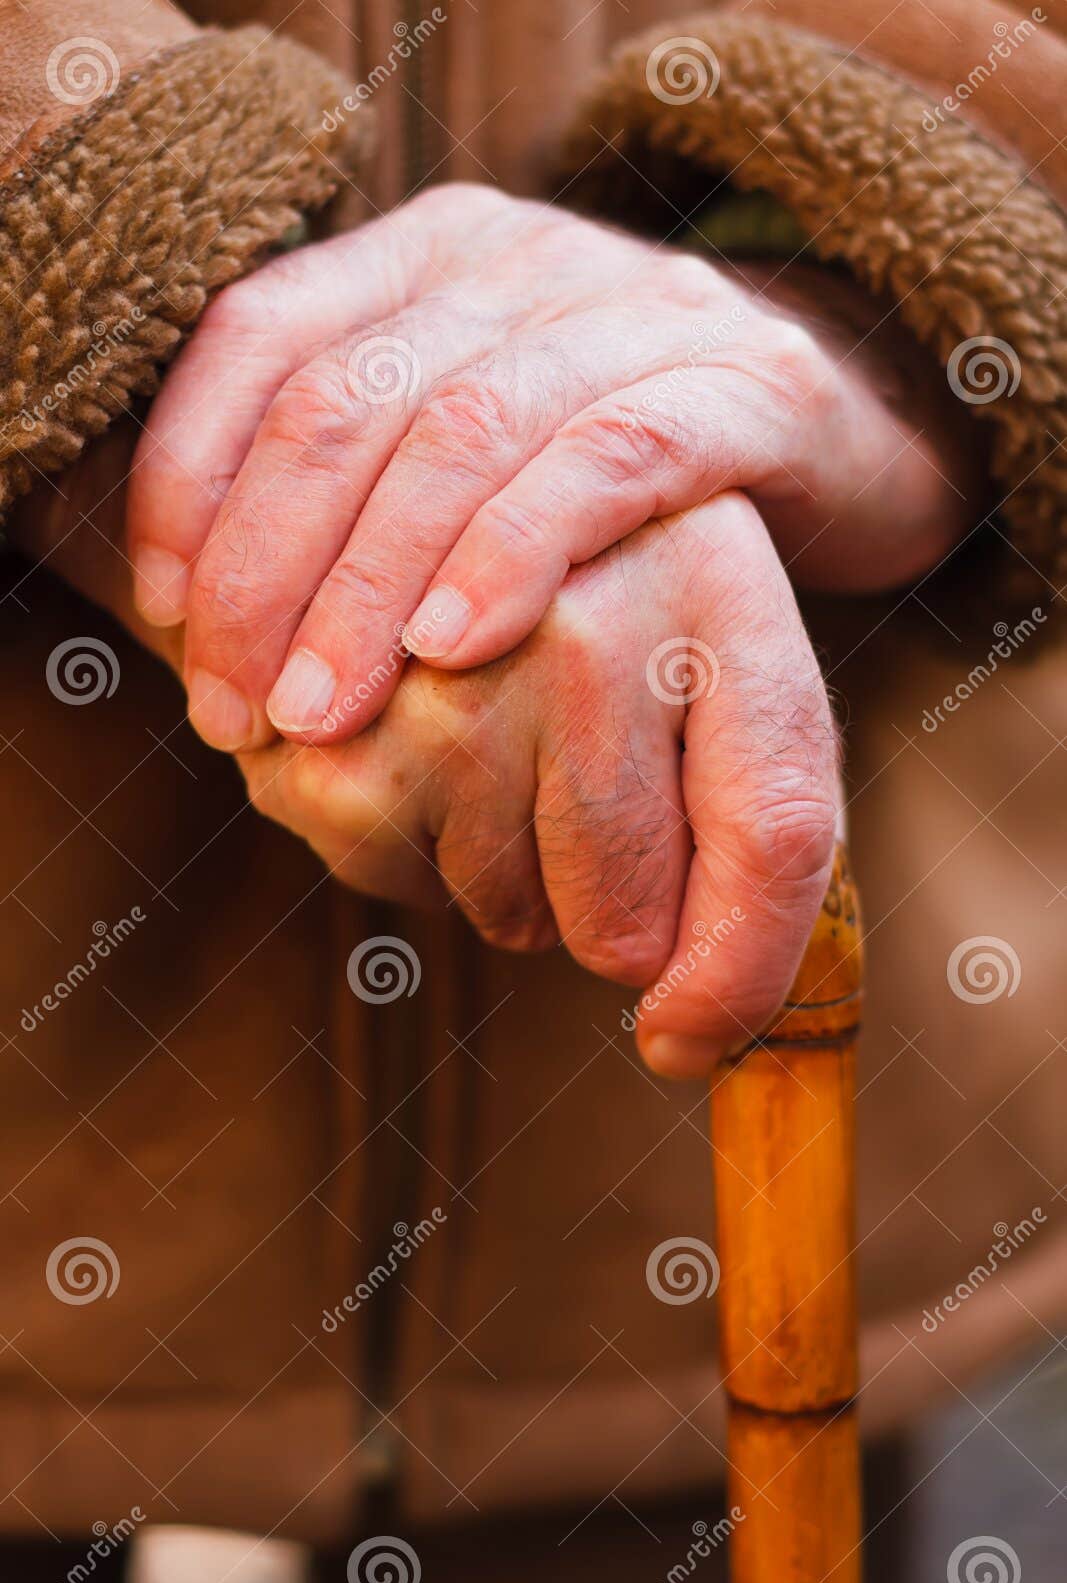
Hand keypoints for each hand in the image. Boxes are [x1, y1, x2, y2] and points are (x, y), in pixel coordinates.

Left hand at [127, 184, 981, 751]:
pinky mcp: (745, 384)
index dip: (191, 478)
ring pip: (466, 431)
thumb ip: (354, 491)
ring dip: (373, 583)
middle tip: (239, 708)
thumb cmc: (618, 485)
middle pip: (352, 398)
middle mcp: (523, 257)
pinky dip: (515, 550)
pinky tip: (456, 646)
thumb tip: (198, 613)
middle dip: (270, 566)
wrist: (843, 430)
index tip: (166, 616)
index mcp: (430, 256)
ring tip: (322, 709)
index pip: (264, 334)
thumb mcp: (470, 461)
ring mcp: (639, 307)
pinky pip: (608, 461)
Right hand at [234, 494, 837, 1077]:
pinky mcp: (336, 725)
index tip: (683, 1041)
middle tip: (572, 797)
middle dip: (603, 914)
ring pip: (511, 914)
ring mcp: (455, 672)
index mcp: (729, 599)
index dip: (739, 978)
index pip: (770, 836)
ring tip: (479, 738)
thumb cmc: (599, 617)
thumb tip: (677, 1048)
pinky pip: (397, 884)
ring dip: (501, 873)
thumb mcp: (712, 681)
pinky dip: (404, 848)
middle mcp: (597, 620)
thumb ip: (747, 853)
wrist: (415, 499)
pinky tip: (397, 734)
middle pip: (624, 921)